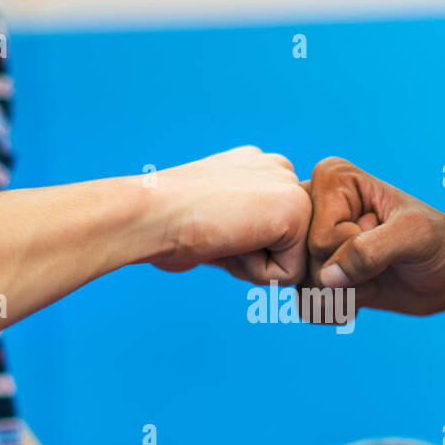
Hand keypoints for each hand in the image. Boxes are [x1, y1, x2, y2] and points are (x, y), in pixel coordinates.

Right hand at [151, 146, 309, 284]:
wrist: (148, 215)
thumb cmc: (168, 224)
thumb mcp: (217, 217)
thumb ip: (247, 228)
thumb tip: (267, 259)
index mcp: (260, 169)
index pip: (273, 235)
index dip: (240, 248)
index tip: (210, 226)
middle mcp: (280, 170)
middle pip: (286, 249)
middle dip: (252, 256)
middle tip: (215, 231)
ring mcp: (291, 187)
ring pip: (290, 262)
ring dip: (252, 265)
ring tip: (221, 234)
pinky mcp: (295, 210)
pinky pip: (288, 274)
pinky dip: (254, 272)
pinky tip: (228, 239)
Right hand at [303, 157, 444, 316]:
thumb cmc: (438, 243)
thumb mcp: (414, 236)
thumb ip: (370, 250)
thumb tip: (326, 278)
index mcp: (332, 178)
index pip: (319, 237)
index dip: (355, 247)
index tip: (383, 231)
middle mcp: (314, 206)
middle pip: (306, 264)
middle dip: (350, 276)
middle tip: (382, 258)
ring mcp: (312, 242)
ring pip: (305, 287)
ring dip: (348, 296)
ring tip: (375, 274)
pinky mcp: (316, 274)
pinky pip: (307, 307)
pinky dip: (339, 310)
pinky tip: (364, 293)